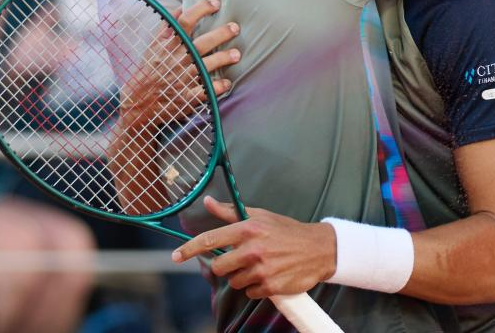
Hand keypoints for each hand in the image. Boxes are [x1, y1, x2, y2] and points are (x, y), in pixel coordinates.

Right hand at [120, 0, 240, 127]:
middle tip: (235, 27)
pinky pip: (207, 90)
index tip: (216, 3)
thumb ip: (167, 27)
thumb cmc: (148, 71)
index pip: (184, 21)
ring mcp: (182, 78)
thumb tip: (181, 7)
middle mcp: (176, 60)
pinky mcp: (186, 97)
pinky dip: (219, 86)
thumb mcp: (152, 47)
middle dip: (222, 34)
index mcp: (167, 45)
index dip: (201, 9)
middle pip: (202, 42)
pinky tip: (227, 82)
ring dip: (224, 58)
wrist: (138, 103)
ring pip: (207, 65)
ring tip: (236, 54)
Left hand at [173, 196, 336, 298]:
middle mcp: (253, 248)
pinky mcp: (270, 285)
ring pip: (235, 281)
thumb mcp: (261, 216)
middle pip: (219, 267)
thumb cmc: (287, 231)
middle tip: (241, 260)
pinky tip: (269, 275)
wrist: (319, 249)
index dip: (190, 249)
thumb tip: (208, 202)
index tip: (175, 256)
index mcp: (248, 228)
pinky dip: (256, 287)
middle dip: (225, 266)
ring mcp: (261, 269)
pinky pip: (250, 292)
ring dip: (243, 277)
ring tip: (260, 265)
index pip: (211, 240)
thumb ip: (231, 212)